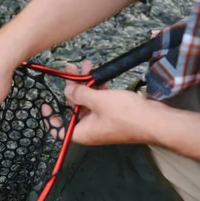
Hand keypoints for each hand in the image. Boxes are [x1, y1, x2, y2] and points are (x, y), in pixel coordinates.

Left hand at [42, 60, 158, 145]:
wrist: (155, 120)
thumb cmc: (128, 116)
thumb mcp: (98, 101)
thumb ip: (79, 94)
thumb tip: (68, 90)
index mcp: (82, 133)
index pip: (59, 130)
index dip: (50, 118)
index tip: (44, 104)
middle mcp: (90, 130)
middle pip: (73, 110)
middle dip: (71, 90)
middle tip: (69, 71)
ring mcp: (102, 122)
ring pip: (87, 103)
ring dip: (85, 85)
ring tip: (84, 67)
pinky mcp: (113, 115)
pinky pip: (99, 102)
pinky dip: (97, 89)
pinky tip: (97, 75)